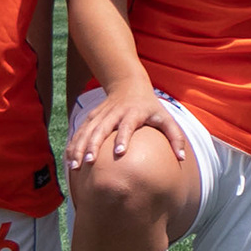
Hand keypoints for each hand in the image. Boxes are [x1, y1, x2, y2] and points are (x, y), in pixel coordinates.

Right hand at [68, 81, 185, 176]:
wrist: (129, 84)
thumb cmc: (151, 107)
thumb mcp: (166, 118)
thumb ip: (176, 137)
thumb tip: (182, 158)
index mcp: (133, 113)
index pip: (127, 125)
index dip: (123, 138)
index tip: (120, 153)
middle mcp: (115, 113)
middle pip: (102, 129)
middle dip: (93, 145)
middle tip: (88, 162)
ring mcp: (101, 114)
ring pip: (87, 131)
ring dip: (79, 147)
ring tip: (74, 166)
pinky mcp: (92, 117)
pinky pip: (80, 131)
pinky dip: (73, 144)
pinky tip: (68, 160)